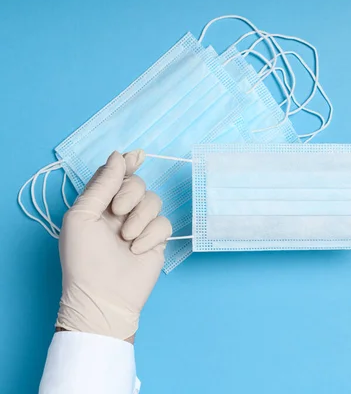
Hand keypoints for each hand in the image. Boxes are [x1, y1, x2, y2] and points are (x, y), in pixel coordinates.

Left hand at [56, 150, 171, 341]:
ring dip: (140, 218)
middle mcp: (120, 212)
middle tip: (118, 212)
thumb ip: (102, 184)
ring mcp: (140, 226)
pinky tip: (136, 250)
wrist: (104, 297)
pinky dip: (150, 235)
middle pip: (138, 183)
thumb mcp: (82, 216)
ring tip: (126, 238)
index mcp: (98, 204)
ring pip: (154, 201)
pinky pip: (164, 223)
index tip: (137, 155)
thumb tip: (118, 156)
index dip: (126, 163)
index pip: (115, 174)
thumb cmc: (84, 259)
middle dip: (130, 194)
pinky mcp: (156, 240)